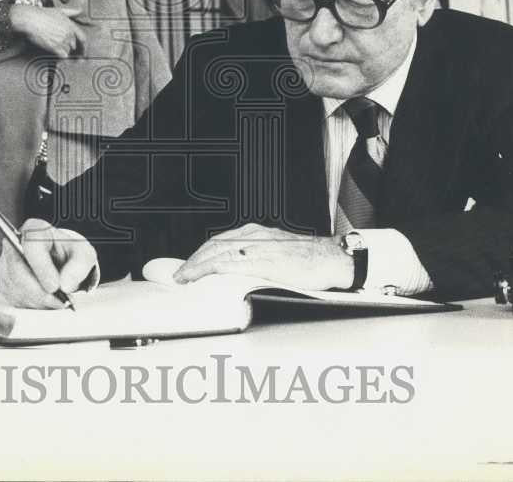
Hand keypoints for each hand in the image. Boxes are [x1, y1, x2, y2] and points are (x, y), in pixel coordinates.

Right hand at [0, 218, 98, 308]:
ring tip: (57, 302)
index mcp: (34, 229)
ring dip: (37, 301)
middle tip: (59, 301)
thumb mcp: (83, 253)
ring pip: (15, 288)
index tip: (55, 286)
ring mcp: (5, 265)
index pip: (30, 247)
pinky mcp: (4, 283)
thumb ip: (80, 264)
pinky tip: (46, 303)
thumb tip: (66, 283)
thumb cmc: (68, 254)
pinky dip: (32, 305)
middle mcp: (14, 244)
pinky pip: (13, 299)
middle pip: (17, 271)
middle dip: (40, 292)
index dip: (42, 269)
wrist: (60, 264)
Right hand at [11, 5, 85, 57]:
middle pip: (73, 45)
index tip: (83, 50)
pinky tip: (54, 52)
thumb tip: (79, 10)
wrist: (30, 19)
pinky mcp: (55, 47)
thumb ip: (71, 11)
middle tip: (59, 44)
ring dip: (62, 50)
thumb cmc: (41, 14)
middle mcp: (68, 33)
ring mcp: (62, 41)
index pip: (82, 37)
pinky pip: (62, 56)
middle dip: (68, 46)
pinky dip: (59, 56)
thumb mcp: (59, 10)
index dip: (83, 45)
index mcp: (70, 25)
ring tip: (52, 45)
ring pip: (67, 51)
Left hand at [173, 224, 353, 290]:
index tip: (188, 266)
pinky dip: (211, 269)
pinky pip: (230, 263)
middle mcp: (254, 236)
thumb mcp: (278, 252)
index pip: (218, 242)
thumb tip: (239, 273)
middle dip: (193, 261)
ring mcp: (258, 247)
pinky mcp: (264, 261)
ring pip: (217, 253)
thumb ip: (258, 258)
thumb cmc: (310, 259)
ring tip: (184, 279)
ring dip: (197, 266)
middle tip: (179, 275)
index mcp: (256, 233)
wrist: (333, 259)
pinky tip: (202, 277)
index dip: (200, 254)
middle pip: (213, 246)